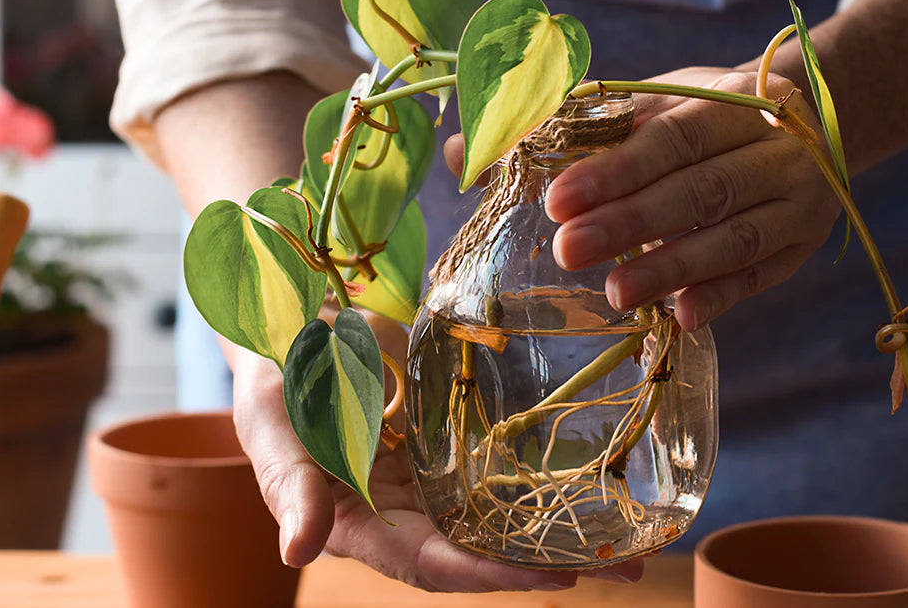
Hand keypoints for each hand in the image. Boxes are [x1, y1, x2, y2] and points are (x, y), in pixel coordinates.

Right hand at [229, 309, 644, 590]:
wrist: (294, 331)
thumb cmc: (272, 386)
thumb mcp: (271, 433)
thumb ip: (289, 490)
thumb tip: (297, 554)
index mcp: (362, 527)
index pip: (430, 564)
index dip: (487, 574)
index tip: (553, 577)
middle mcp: (406, 514)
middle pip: (482, 551)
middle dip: (549, 564)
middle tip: (629, 569)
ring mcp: (433, 480)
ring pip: (502, 514)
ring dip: (562, 528)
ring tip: (635, 538)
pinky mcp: (451, 443)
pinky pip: (501, 465)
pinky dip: (545, 477)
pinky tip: (597, 476)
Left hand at [445, 68, 838, 330]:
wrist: (812, 118)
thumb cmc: (701, 118)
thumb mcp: (646, 105)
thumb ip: (564, 129)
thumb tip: (462, 153)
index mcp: (723, 102)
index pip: (665, 138)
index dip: (612, 171)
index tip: (555, 201)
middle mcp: (767, 148)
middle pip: (697, 190)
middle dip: (630, 223)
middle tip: (567, 252)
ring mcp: (793, 199)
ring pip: (734, 238)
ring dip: (672, 268)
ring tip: (613, 294)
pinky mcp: (800, 244)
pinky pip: (761, 275)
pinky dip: (722, 296)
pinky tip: (682, 316)